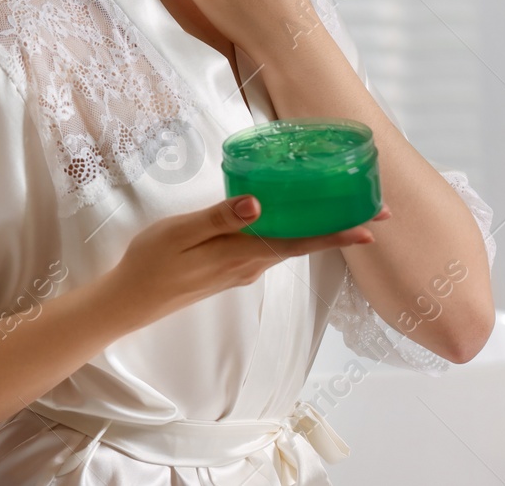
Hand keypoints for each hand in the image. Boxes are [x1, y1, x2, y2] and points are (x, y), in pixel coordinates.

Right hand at [106, 194, 390, 329]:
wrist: (130, 300)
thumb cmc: (151, 262)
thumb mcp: (181, 233)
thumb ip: (219, 218)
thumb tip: (259, 204)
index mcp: (242, 254)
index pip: (300, 242)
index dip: (337, 235)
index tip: (372, 228)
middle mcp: (250, 265)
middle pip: (303, 243)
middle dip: (339, 228)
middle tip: (375, 211)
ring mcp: (241, 269)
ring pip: (288, 244)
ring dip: (317, 229)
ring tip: (341, 208)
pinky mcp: (230, 268)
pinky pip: (270, 246)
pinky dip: (290, 231)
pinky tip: (289, 216)